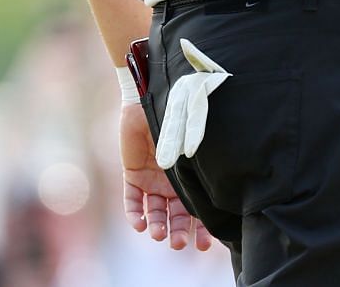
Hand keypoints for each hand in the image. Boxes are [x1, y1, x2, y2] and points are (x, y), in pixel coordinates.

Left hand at [120, 102, 212, 250]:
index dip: (202, 227)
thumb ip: (196, 149)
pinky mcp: (132, 174)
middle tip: (178, 244)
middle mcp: (172, 182)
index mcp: (191, 175)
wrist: (151, 95)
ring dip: (157, 225)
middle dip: (178, 232)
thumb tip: (207, 171)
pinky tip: (140, 225)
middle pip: (176, 215)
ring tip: (158, 234)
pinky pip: (132, 200)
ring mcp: (152, 180)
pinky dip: (135, 214)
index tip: (205, 244)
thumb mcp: (193, 129)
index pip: (198, 208)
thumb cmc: (179, 109)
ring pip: (155, 212)